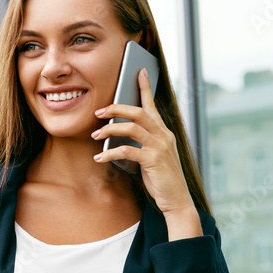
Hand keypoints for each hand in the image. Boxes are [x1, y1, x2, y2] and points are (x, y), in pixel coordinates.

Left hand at [91, 68, 195, 219]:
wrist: (177, 200)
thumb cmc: (162, 179)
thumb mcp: (153, 157)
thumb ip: (142, 144)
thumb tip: (119, 136)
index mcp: (164, 132)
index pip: (152, 105)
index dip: (145, 87)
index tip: (139, 71)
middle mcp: (164, 135)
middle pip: (138, 112)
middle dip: (116, 108)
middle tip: (98, 112)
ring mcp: (160, 146)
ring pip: (131, 128)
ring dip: (110, 129)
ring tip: (95, 135)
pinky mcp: (154, 160)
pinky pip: (127, 150)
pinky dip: (110, 152)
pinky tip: (99, 157)